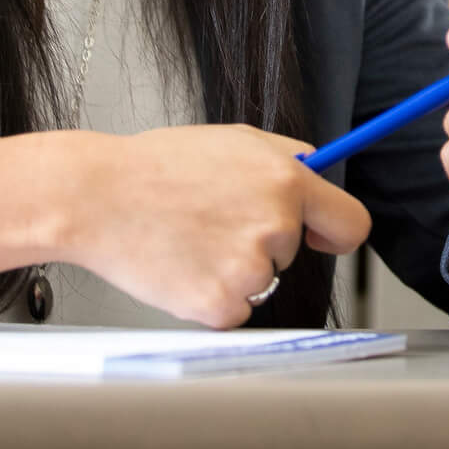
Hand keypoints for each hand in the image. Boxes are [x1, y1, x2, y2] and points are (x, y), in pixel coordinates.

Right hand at [52, 126, 372, 326]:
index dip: (337, 234)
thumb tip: (319, 171)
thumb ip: (286, 156)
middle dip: (259, 241)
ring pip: (260, 282)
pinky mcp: (219, 306)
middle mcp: (275, 226)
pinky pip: (232, 310)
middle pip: (291, 253)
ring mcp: (248, 270)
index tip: (321, 237)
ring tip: (189, 239)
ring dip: (232, 270)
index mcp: (286, 181)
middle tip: (211, 221)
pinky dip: (209, 296)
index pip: (351, 223)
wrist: (97, 197)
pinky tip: (180, 265)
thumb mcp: (234, 139)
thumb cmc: (156, 167)